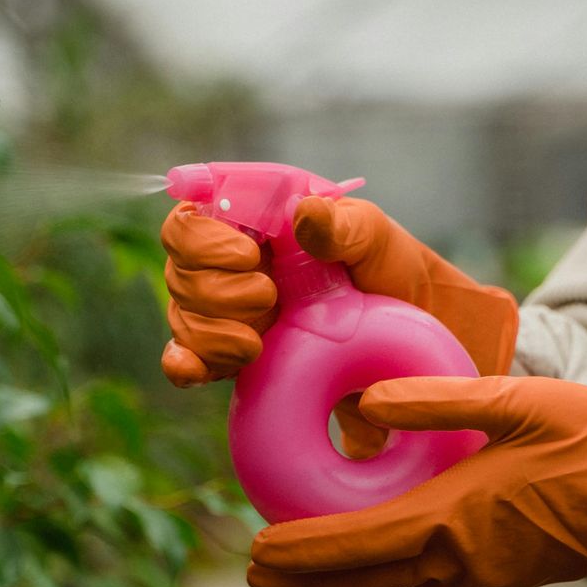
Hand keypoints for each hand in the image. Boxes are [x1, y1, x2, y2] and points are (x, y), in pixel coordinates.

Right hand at [159, 196, 518, 387]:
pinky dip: (185, 363)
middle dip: (215, 291)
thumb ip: (341, 225)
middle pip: (178, 270)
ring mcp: (228, 311)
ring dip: (211, 332)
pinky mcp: (233, 354)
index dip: (203, 239)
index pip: (190, 219)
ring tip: (259, 342)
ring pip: (181, 316)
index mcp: (252, 220)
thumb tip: (305, 214)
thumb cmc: (390, 271)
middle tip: (268, 299)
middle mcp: (229, 263)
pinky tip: (193, 372)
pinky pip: (187, 358)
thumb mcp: (374, 238)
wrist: (408, 339)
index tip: (248, 256)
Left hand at [246, 376, 586, 586]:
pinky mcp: (510, 565)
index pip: (353, 544)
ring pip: (396, 575)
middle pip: (363, 575)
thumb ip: (441, 401)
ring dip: (348, 569)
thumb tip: (369, 400)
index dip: (297, 553)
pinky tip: (386, 538)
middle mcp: (460, 556)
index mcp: (454, 518)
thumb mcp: (522, 404)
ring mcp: (486, 567)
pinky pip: (432, 569)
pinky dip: (392, 560)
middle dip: (307, 573)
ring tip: (305, 554)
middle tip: (257, 569)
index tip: (252, 556)